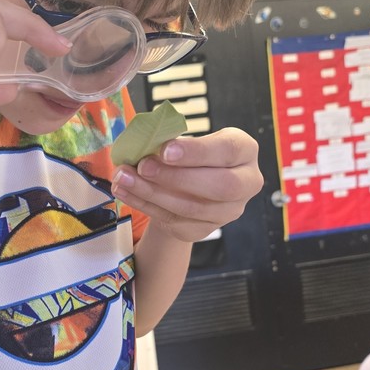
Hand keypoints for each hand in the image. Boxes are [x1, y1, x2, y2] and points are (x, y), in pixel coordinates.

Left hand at [110, 127, 262, 241]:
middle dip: (176, 177)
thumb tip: (142, 146)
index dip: (196, 152)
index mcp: (244, 150)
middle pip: (219, 186)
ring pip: (192, 207)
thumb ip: (172, 142)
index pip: (227, 151)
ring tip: (123, 178)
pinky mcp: (204, 229)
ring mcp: (227, 211)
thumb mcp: (189, 140)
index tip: (165, 150)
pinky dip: (144, 204)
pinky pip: (173, 220)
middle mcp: (246, 183)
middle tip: (143, 167)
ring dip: (152, 192)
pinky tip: (125, 192)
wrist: (189, 185)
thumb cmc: (190, 154)